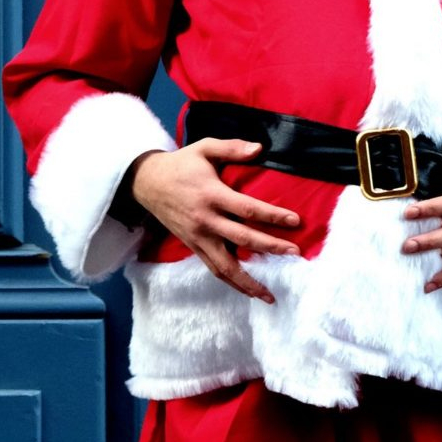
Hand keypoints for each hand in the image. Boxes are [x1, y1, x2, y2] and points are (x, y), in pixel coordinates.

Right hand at [130, 139, 300, 304]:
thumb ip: (232, 147)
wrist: (147, 183)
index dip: (272, 216)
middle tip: (294, 253)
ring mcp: (198, 237)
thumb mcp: (204, 148)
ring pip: (226, 265)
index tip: (295, 221)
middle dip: (270, 248)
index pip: (246, 209)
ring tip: (270, 294)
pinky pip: (213, 269)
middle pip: (242, 239)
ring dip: (249, 281)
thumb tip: (259, 148)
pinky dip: (231, 282)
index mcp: (211, 195)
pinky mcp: (193, 246)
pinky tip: (247, 290)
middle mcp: (206, 220)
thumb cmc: (181, 164)